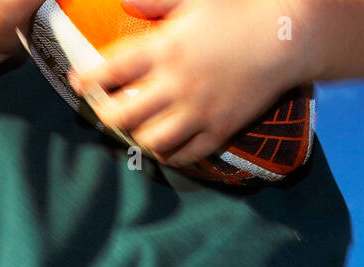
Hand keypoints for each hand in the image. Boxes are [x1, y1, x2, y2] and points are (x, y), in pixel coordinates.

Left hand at [68, 0, 307, 167]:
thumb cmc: (239, 11)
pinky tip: (166, 145)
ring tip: (136, 128)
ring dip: (137, 136)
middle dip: (106, 115)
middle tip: (105, 110)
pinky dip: (170, 153)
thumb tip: (124, 0)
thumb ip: (155, 1)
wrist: (284, 38)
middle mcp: (175, 85)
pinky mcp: (219, 129)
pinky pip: (185, 154)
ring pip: (150, 140)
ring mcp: (197, 112)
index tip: (79, 82)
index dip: (88, 79)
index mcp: (163, 50)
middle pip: (122, 114)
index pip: (110, 71)